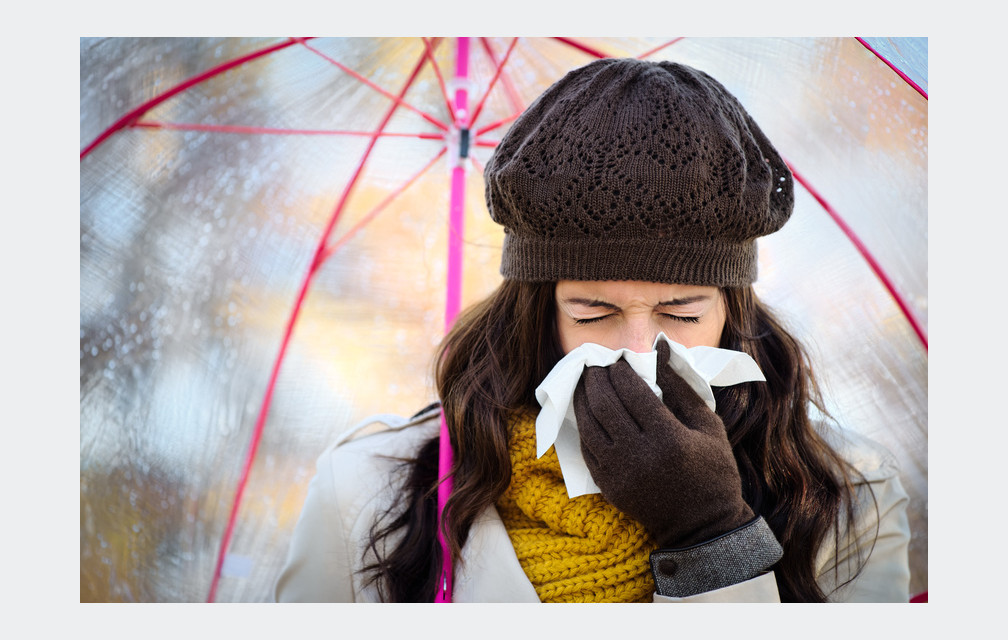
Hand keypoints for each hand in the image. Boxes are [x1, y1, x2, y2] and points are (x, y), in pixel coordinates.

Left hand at [572, 341, 753, 547]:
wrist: (702, 526)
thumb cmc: (713, 471)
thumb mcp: (708, 426)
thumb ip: (681, 387)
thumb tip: (660, 350)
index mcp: (668, 438)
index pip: (633, 393)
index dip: (620, 371)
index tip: (618, 360)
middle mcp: (639, 455)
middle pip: (605, 406)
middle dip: (596, 379)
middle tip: (594, 365)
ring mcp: (620, 473)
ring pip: (588, 426)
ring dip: (582, 399)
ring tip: (585, 382)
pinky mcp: (608, 487)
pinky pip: (586, 449)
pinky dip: (583, 426)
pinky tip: (585, 411)